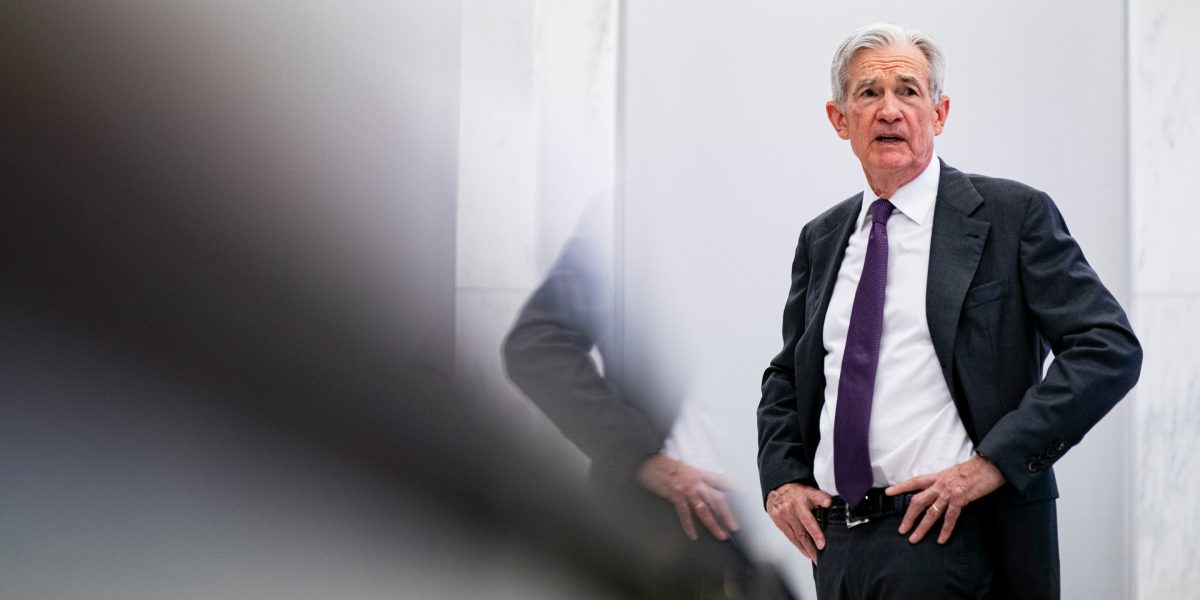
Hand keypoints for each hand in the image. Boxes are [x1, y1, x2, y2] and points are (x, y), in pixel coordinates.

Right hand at [636, 453, 738, 540]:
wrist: (650, 461)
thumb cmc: (665, 465)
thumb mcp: (684, 467)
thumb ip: (695, 477)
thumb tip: (703, 487)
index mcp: (699, 474)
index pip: (721, 480)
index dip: (733, 486)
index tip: (744, 493)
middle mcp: (696, 482)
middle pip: (717, 499)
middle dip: (727, 514)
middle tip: (734, 527)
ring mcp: (687, 490)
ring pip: (704, 509)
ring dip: (713, 523)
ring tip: (721, 534)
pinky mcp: (675, 495)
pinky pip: (684, 513)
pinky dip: (689, 526)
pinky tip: (693, 535)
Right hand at [765, 482, 832, 562]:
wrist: (779, 488)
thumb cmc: (798, 492)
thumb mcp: (810, 491)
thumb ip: (821, 497)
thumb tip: (829, 503)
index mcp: (800, 503)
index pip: (808, 521)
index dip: (816, 534)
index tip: (822, 545)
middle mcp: (790, 510)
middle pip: (802, 532)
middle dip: (811, 547)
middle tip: (819, 558)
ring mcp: (783, 517)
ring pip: (796, 537)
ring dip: (805, 549)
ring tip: (813, 557)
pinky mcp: (778, 522)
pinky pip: (789, 536)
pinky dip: (798, 545)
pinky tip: (805, 551)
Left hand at [886, 455, 1005, 544]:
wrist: (990, 466)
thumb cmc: (974, 469)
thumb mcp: (954, 472)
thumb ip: (944, 482)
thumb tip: (938, 491)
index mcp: (937, 477)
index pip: (914, 482)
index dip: (900, 487)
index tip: (888, 493)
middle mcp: (940, 485)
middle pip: (918, 501)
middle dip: (908, 517)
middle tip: (902, 529)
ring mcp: (949, 493)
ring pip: (931, 513)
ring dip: (922, 527)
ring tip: (915, 538)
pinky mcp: (960, 500)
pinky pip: (950, 518)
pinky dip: (945, 530)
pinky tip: (941, 539)